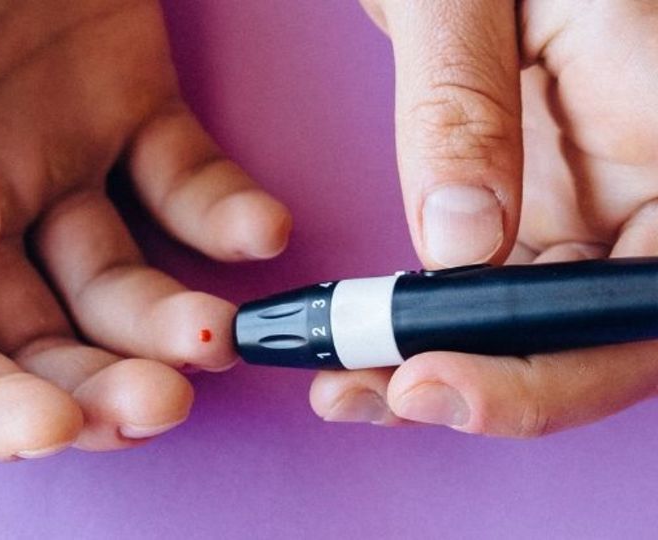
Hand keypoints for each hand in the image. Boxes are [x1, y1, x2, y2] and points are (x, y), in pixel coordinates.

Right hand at [0, 0, 290, 457]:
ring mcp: (52, 152)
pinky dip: (224, 215)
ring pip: (117, 278)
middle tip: (158, 402)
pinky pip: (182, 180)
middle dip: (95, 384)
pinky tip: (256, 230)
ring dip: (170, 321)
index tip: (52, 427)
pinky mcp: (125, 100)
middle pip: (31, 333)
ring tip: (218, 334)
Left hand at [312, 0, 657, 435]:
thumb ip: (464, 105)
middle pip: (601, 342)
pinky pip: (495, 300)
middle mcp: (652, 193)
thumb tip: (456, 244)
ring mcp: (600, 212)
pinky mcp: (543, 216)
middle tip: (377, 395)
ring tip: (341, 386)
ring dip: (445, 373)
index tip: (440, 380)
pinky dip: (430, 333)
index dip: (560, 370)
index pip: (648, 304)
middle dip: (488, 389)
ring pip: (542, 335)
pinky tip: (359, 345)